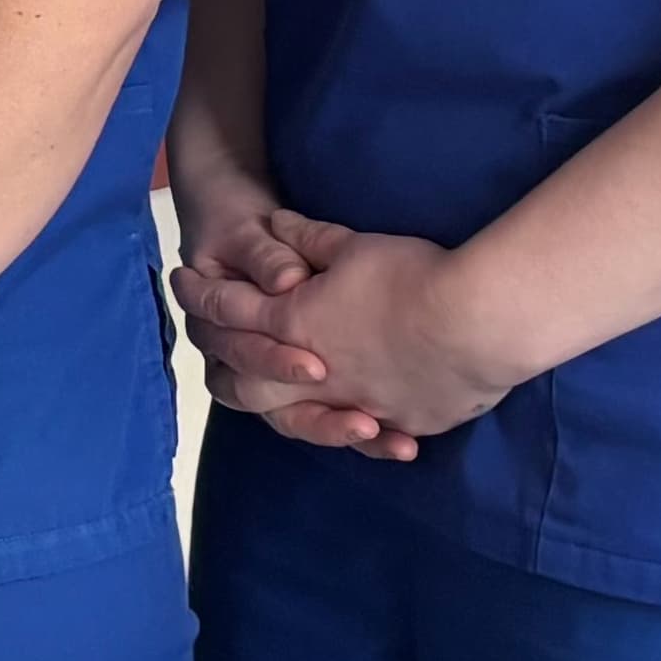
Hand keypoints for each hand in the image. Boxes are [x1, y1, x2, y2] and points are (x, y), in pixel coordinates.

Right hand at [171, 185, 388, 450]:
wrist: (261, 237)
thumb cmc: (247, 229)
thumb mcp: (252, 234)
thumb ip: (268, 257)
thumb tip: (287, 281)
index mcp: (216, 323)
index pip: (235, 350)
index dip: (269, 357)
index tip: (313, 363)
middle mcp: (240, 359)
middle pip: (255, 393)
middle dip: (300, 393)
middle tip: (331, 380)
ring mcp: (277, 381)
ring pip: (292, 420)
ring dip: (328, 427)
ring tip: (369, 425)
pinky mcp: (314, 394)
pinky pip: (332, 426)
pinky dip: (367, 442)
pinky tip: (403, 443)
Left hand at [178, 212, 519, 452]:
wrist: (477, 323)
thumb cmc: (410, 276)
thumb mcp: (352, 244)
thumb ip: (307, 239)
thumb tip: (279, 225)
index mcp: (293, 322)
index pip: (230, 312)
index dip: (201, 295)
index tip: (183, 282)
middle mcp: (313, 373)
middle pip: (247, 385)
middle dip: (229, 369)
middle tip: (225, 361)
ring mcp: (355, 404)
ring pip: (299, 420)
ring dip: (286, 408)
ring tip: (291, 398)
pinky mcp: (398, 423)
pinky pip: (361, 434)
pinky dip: (351, 429)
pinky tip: (359, 423)